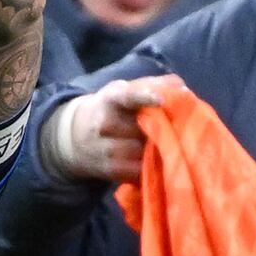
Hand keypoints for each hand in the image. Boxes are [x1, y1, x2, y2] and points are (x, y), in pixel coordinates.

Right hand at [43, 72, 180, 186]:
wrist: (74, 137)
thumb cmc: (111, 109)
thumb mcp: (125, 91)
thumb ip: (154, 85)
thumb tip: (181, 88)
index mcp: (111, 99)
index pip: (127, 96)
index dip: (145, 97)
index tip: (162, 100)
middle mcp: (105, 124)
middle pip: (145, 128)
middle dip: (161, 128)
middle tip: (171, 126)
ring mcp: (106, 149)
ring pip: (145, 151)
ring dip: (158, 148)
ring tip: (159, 143)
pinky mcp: (111, 170)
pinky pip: (141, 170)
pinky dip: (151, 165)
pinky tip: (152, 159)